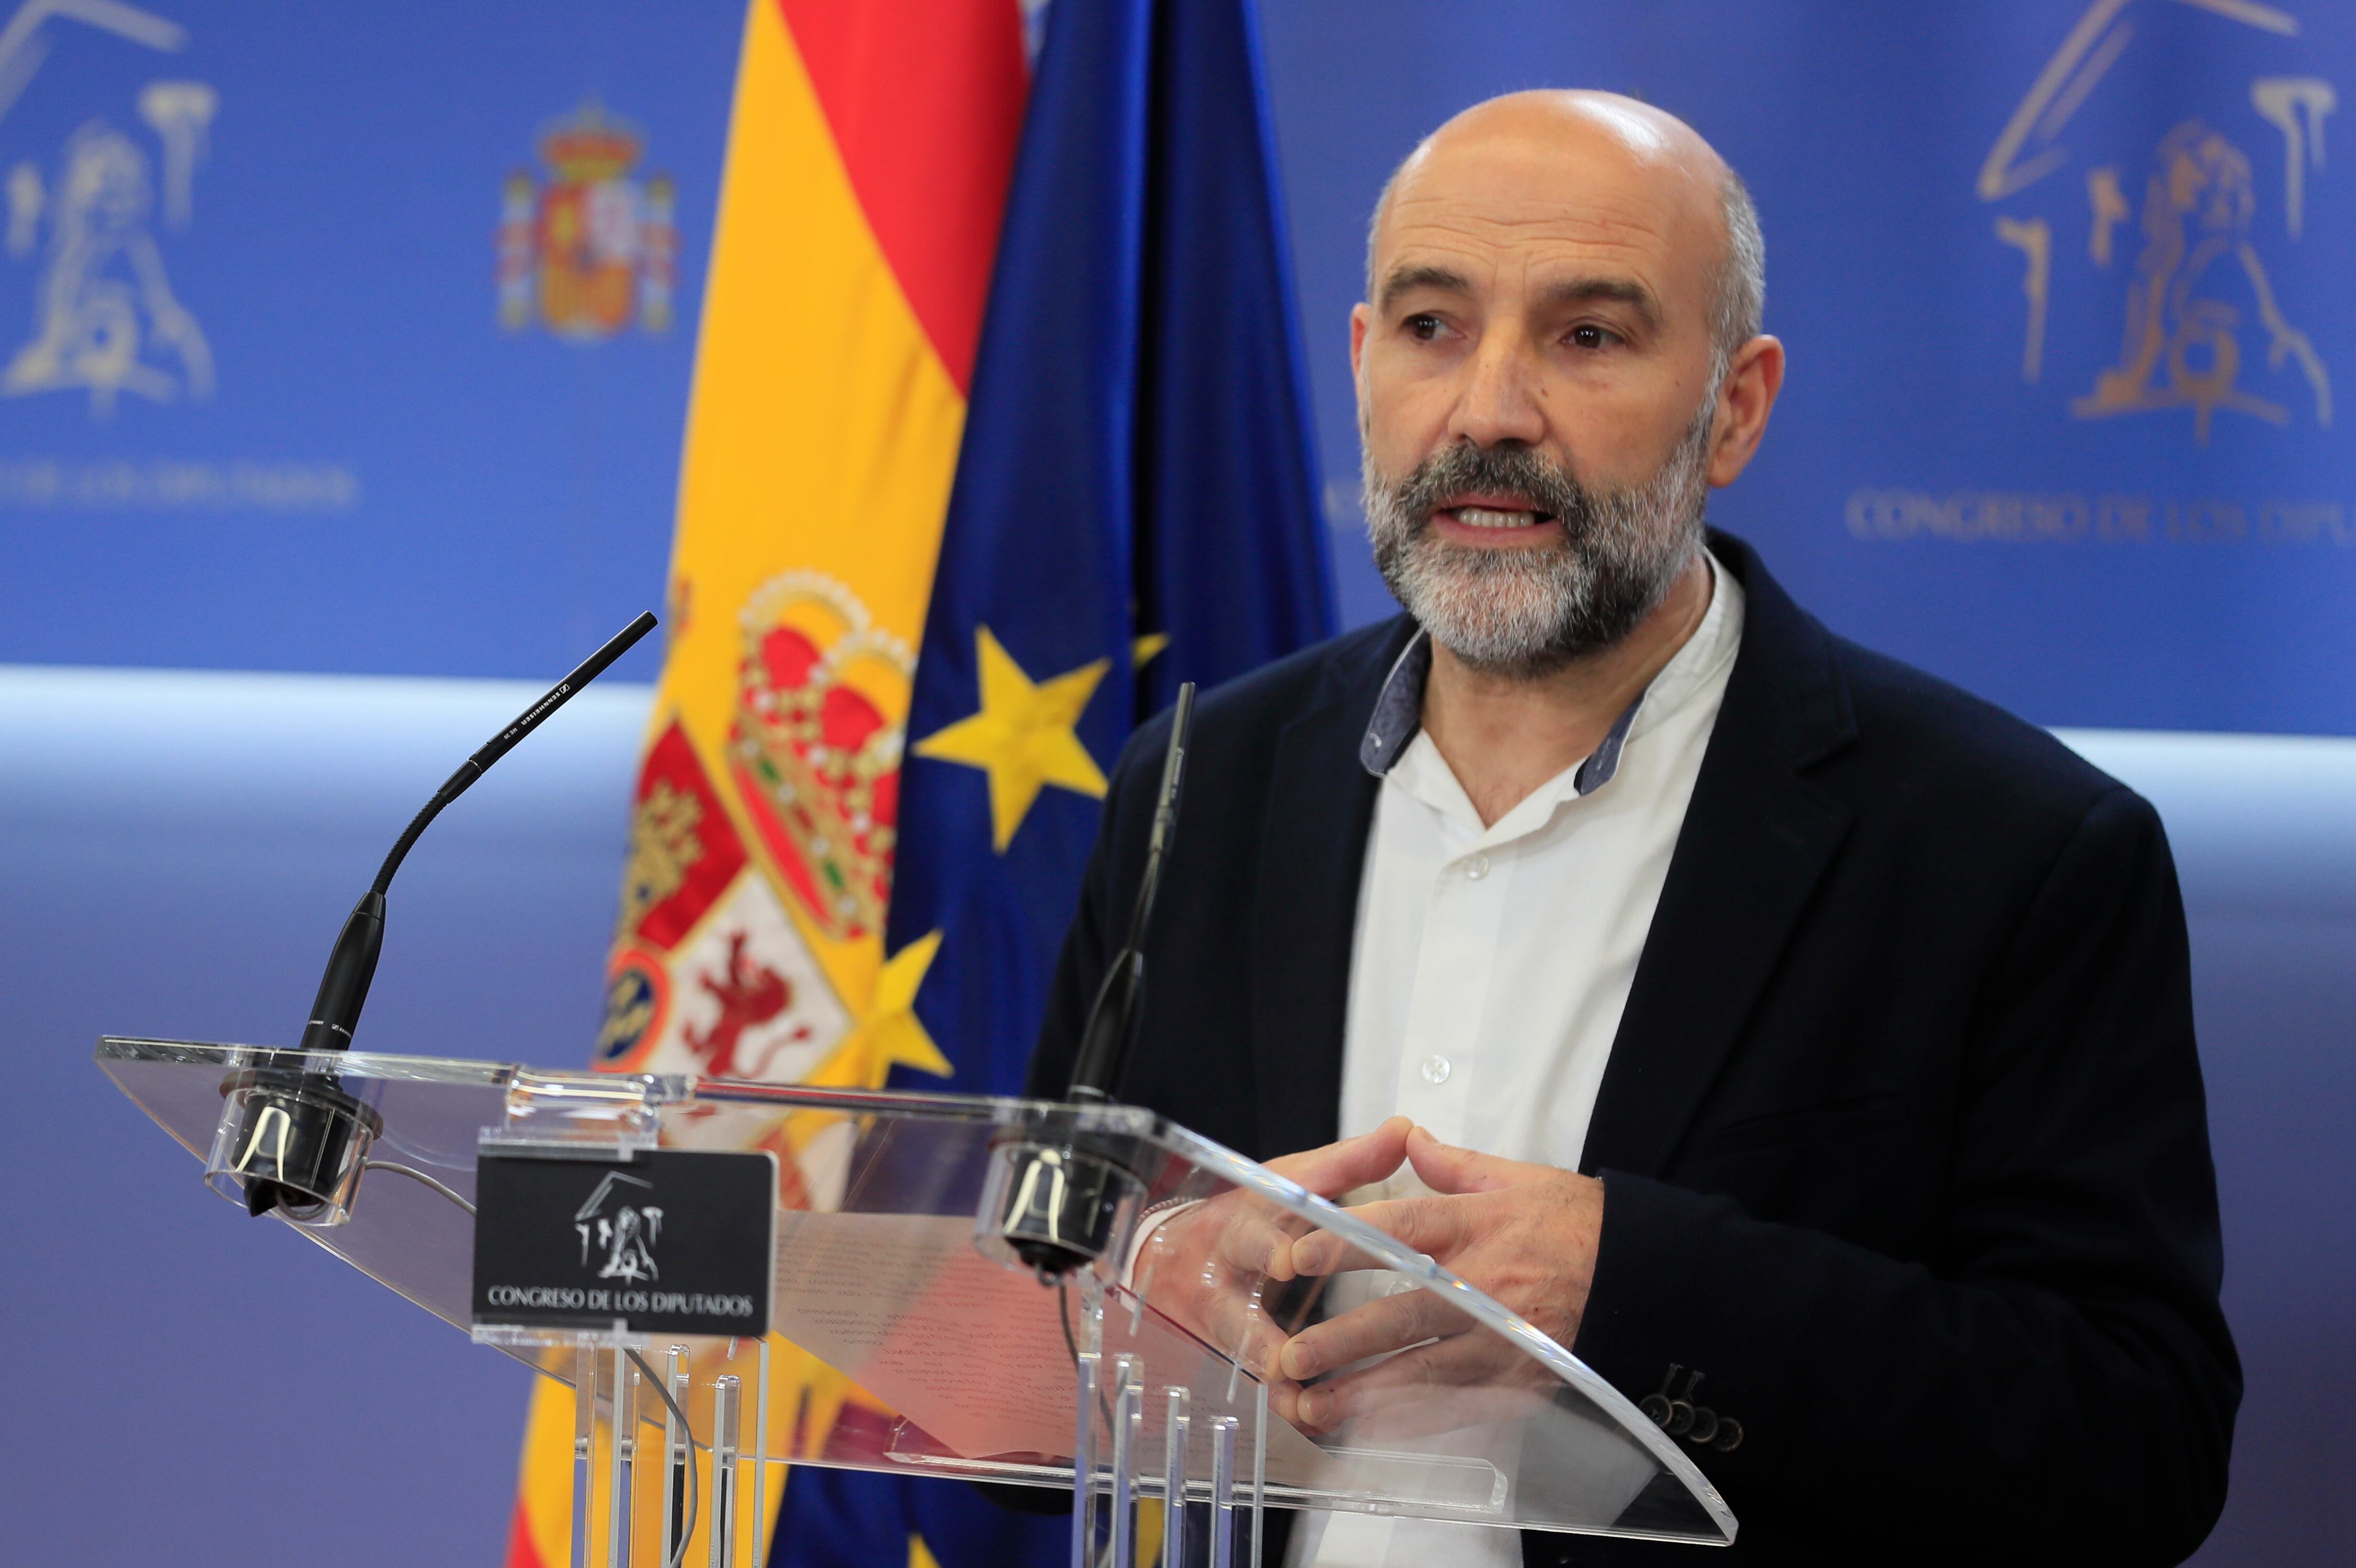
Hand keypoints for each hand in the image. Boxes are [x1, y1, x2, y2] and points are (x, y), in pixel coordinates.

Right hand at [1132, 1117, 1412, 1383]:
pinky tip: (1308, 1419)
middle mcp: (1224, 1272)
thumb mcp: (1290, 1179)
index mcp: (1242, 1220)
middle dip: (1255, 1333)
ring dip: (1269, 1379)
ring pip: (1238, 1353)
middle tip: (1282, 1357)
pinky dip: (1280, 1401)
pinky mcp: (1228, 1351)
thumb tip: (1405, 1129)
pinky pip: (1252, 1381)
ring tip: (1298, 1402)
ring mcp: (1219, 1317)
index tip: (1285, 1261)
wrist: (1172, 1254)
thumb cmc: (1250, 1214)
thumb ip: (1350, 1161)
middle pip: (1231, 1303)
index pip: (1251, 1228)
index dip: (1266, 1245)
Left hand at [1273, 1126, 1603, 1436]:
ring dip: (1367, 1391)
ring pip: (1426, 1369)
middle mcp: (1485, 1285)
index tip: (1300, 1252)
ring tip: (1313, 1404)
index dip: (1347, 1243)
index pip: (1401, 1232)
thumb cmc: (1579, 1223)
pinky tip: (1373, 1429)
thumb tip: (1406, 1137)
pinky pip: (1462, 1403)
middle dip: (1345, 1339)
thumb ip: (1454, 1163)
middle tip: (1292, 1354)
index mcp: (1477, 1226)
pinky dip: (1416, 1420)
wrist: (1644, 1273)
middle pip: (1405, 1313)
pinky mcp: (1521, 1377)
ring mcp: (1503, 1338)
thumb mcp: (1518, 1178)